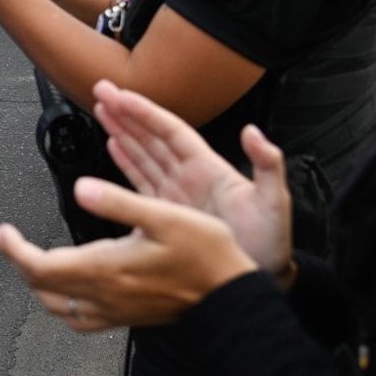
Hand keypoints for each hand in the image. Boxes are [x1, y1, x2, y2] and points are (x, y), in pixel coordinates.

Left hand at [0, 180, 260, 330]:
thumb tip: (79, 187)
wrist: (233, 299)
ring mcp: (114, 310)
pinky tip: (70, 289)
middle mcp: (103, 294)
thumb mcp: (164, 216)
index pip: (39, 266)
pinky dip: (64, 301)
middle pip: (42, 286)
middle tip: (7, 239)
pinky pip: (81, 317)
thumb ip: (118, 201)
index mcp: (105, 268)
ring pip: (58, 305)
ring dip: (39, 283)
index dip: (12, 249)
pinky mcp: (127, 317)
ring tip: (31, 259)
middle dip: (19, 262)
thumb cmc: (205, 255)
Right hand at [90, 80, 293, 278]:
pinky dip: (126, 163)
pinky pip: (141, 182)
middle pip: (152, 137)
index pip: (171, 132)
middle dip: (127, 114)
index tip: (123, 96)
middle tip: (103, 92)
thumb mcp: (273, 202)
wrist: (253, 283)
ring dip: (122, 132)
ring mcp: (177, 195)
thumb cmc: (270, 244)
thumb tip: (253, 132)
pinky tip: (114, 148)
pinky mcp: (167, 215)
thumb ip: (267, 164)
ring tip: (102, 111)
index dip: (146, 113)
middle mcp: (190, 177)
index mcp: (209, 169)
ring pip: (143, 155)